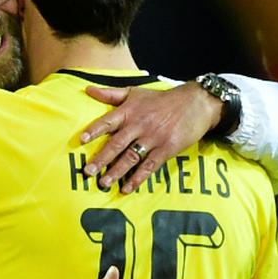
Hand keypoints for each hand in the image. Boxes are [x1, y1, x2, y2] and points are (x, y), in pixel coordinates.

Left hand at [79, 82, 222, 192]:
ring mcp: (153, 138)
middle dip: (101, 159)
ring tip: (103, 183)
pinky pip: (149, 166)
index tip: (82, 140)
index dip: (95, 130)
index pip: (109, 121)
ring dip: (116, 171)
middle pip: (117, 143)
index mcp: (130, 111)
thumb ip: (111, 94)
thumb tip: (88, 90)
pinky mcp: (166, 149)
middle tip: (88, 172)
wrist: (195, 103)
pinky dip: (138, 178)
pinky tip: (127, 188)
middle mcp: (140, 125)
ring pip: (131, 157)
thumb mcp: (136, 92)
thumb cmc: (161, 99)